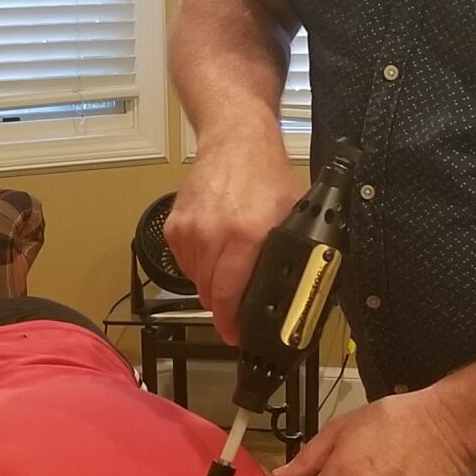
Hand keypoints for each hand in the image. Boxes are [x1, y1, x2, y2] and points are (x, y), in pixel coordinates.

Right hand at [165, 137, 299, 341]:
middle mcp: (212, 235)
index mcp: (245, 235)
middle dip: (225, 306)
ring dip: (212, 284)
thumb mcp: (292, 214)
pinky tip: (214, 249)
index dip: (232, 324)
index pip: (230, 296)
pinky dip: (198, 264)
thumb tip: (301, 287)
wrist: (234, 140)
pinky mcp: (174, 226)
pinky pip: (185, 263)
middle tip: (238, 306)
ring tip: (230, 268)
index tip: (236, 335)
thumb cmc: (264, 173)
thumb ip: (293, 252)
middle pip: (211, 294)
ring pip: (197, 281)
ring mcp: (189, 231)